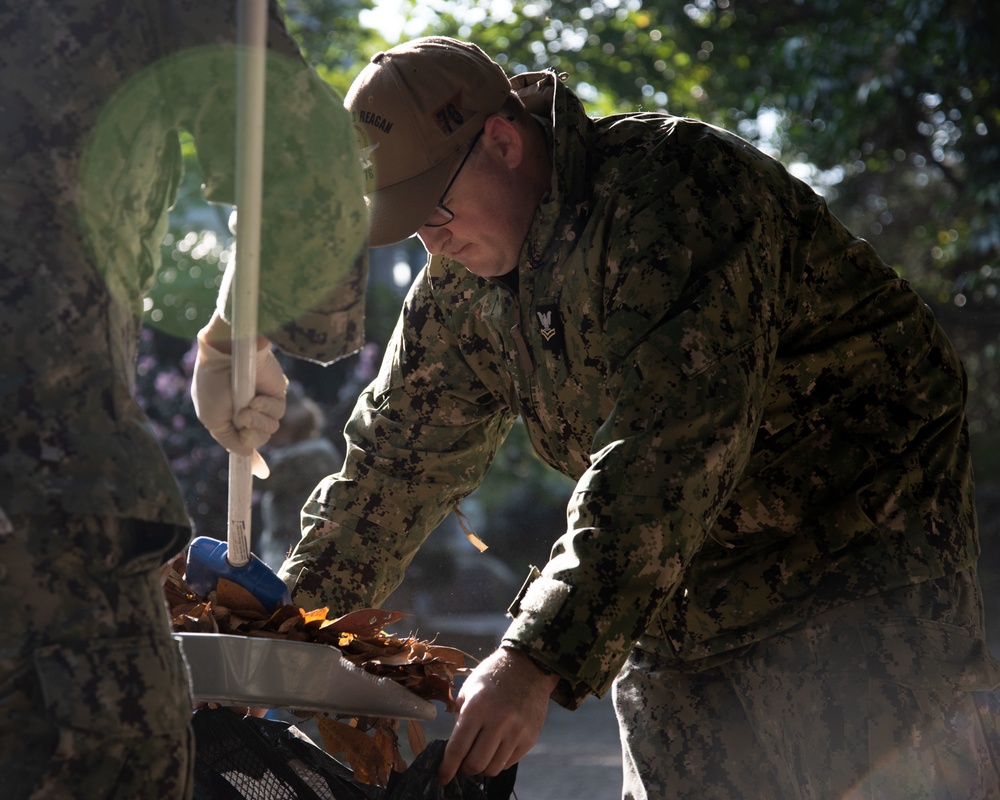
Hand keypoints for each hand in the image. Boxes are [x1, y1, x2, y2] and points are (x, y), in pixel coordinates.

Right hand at [191, 330, 287, 478]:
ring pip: (270, 430)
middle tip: (243, 419)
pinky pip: (278, 413)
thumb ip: (228, 440)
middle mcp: (245, 413)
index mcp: (227, 420)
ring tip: (247, 406)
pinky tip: (258, 398)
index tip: (262, 473)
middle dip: (251, 435)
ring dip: (257, 421)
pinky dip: (267, 408)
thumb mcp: (212, 419)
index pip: (241, 443)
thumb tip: (245, 455)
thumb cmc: (213, 385)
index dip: (251, 460)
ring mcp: (261, 404)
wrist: (227, 355)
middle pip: (258, 441)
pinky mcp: (276, 393)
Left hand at [438, 646, 559, 784]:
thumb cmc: (493, 676)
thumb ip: (460, 718)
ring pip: (493, 768)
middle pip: (476, 764)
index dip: (447, 768)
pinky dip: (498, 760)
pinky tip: (496, 748)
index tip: (442, 777)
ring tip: (480, 754)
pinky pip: (509, 762)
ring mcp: (517, 731)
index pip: (458, 748)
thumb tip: (455, 749)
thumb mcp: (469, 689)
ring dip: (482, 767)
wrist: (528, 666)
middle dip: (465, 769)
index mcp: (477, 707)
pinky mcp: (530, 738)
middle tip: (462, 764)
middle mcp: (498, 722)